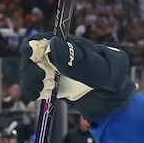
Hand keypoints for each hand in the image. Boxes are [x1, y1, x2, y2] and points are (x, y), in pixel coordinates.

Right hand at [19, 33, 134, 121]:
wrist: (114, 105)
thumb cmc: (114, 82)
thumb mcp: (103, 71)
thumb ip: (80, 60)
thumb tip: (52, 44)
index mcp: (71, 45)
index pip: (45, 38)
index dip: (32, 44)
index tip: (28, 52)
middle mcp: (59, 56)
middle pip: (32, 55)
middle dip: (30, 66)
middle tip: (41, 78)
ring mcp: (53, 71)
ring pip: (29, 70)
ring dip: (29, 80)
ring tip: (41, 90)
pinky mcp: (50, 86)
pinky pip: (32, 85)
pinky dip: (30, 90)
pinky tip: (38, 95)